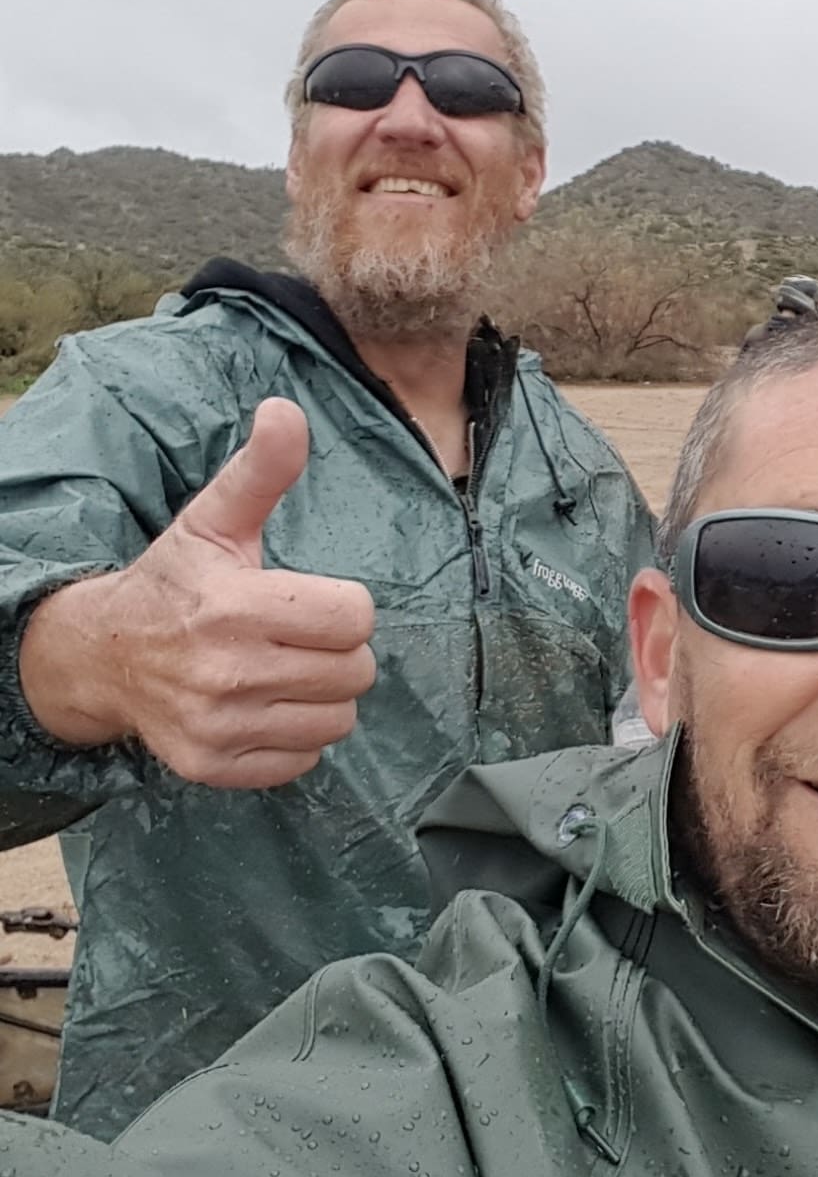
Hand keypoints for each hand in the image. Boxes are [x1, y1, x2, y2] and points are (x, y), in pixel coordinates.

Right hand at [20, 399, 375, 787]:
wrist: (104, 655)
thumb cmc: (175, 583)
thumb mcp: (213, 522)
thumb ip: (261, 471)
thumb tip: (287, 410)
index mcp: (233, 606)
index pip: (354, 618)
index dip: (342, 605)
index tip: (309, 600)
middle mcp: (225, 673)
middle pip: (355, 672)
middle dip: (338, 650)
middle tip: (298, 637)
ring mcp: (219, 727)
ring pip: (338, 720)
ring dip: (324, 696)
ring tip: (285, 671)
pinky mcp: (214, 766)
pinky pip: (305, 759)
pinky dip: (296, 735)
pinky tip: (265, 706)